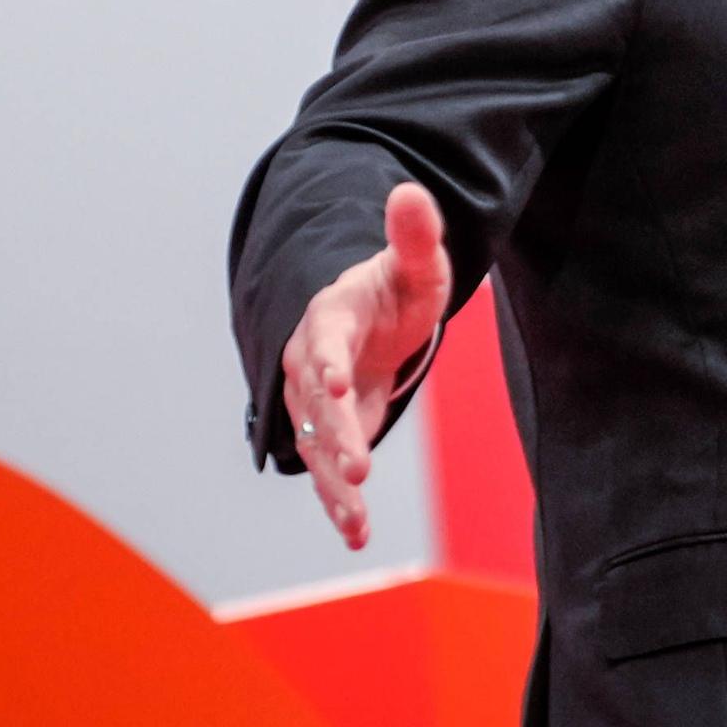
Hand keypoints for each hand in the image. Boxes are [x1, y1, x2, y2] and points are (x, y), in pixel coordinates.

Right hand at [279, 180, 451, 548]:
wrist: (369, 323)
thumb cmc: (394, 291)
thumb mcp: (416, 264)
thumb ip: (415, 235)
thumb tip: (410, 190)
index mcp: (330, 317)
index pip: (323, 338)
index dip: (327, 360)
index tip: (336, 382)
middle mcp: (310, 363)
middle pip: (317, 403)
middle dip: (336, 436)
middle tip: (357, 472)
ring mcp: (314, 404)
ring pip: (315, 445)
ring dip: (332, 483)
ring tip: (355, 519)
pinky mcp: (327, 434)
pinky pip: (325, 470)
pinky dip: (337, 504)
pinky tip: (357, 536)